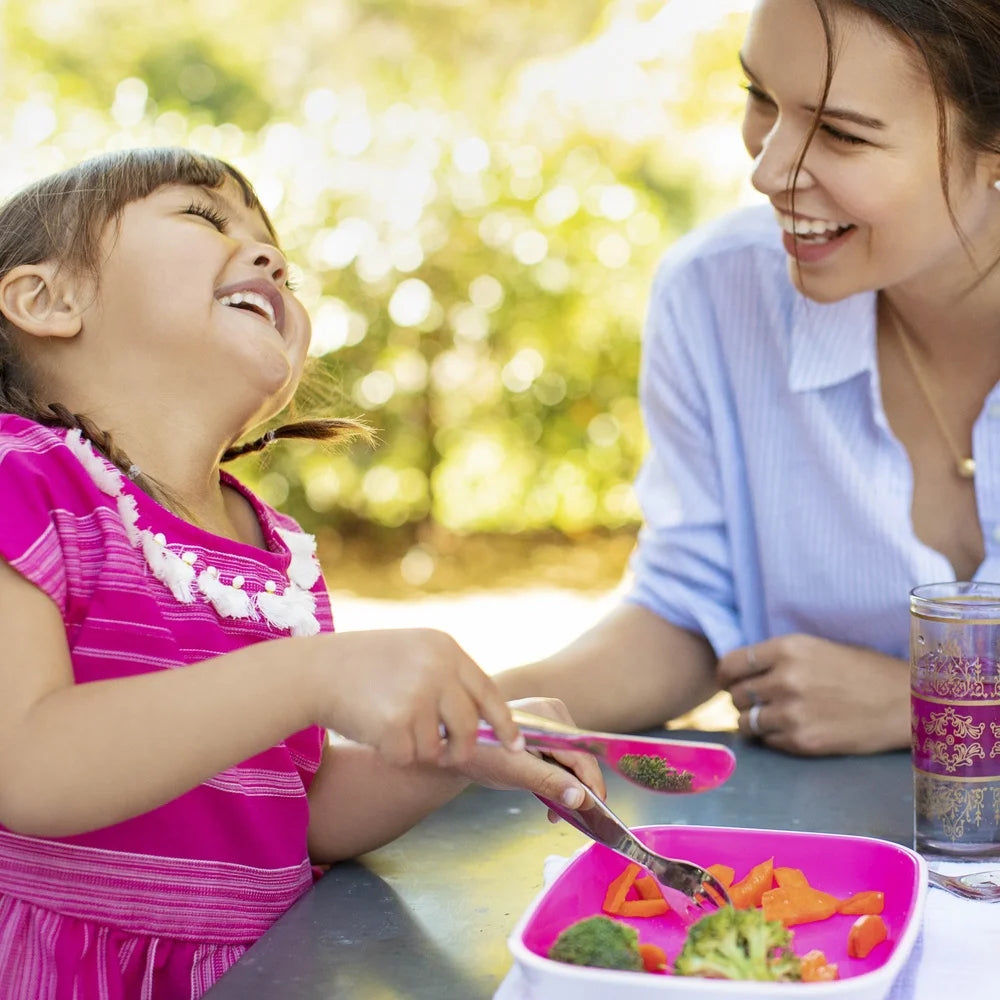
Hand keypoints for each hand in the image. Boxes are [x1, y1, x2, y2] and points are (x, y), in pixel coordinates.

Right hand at [314, 629, 521, 766]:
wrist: (314, 670)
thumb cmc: (363, 665)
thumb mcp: (413, 653)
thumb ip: (448, 679)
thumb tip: (485, 723)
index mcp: (445, 649)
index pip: (488, 692)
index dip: (504, 723)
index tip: (515, 745)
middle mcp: (437, 669)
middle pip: (468, 727)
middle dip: (459, 749)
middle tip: (445, 754)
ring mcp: (418, 695)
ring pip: (436, 748)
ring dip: (415, 748)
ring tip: (389, 724)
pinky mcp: (395, 723)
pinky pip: (408, 757)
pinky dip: (392, 754)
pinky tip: (373, 730)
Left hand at [452, 697, 606, 814]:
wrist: (453, 745)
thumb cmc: (480, 754)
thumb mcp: (514, 772)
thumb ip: (548, 782)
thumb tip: (581, 799)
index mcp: (548, 716)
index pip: (582, 754)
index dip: (592, 784)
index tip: (598, 811)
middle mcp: (553, 713)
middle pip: (579, 757)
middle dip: (577, 789)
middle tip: (571, 817)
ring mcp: (549, 720)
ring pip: (572, 759)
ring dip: (566, 786)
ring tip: (554, 811)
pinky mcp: (544, 731)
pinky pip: (561, 757)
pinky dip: (557, 778)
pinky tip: (549, 797)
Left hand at [716, 634, 909, 754]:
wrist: (904, 702)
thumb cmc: (862, 671)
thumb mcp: (816, 648)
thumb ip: (777, 658)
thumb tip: (740, 672)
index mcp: (788, 649)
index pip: (731, 664)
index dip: (726, 676)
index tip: (729, 682)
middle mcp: (785, 679)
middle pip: (736, 694)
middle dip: (742, 699)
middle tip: (757, 702)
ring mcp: (792, 712)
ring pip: (746, 721)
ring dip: (754, 721)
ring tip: (772, 718)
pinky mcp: (803, 741)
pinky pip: (768, 742)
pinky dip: (772, 738)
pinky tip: (792, 730)